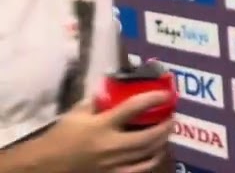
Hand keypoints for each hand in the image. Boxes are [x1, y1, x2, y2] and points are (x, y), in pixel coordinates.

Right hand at [43, 93, 173, 172]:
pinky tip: (156, 152)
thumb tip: (114, 86)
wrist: (47, 165)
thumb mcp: (76, 113)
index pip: (133, 108)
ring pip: (147, 154)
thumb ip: (97, 100)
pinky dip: (152, 160)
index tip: (166, 93)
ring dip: (162, 142)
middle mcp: (110, 145)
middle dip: (165, 126)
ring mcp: (113, 163)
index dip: (153, 99)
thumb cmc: (62, 136)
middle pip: (148, 136)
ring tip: (167, 132)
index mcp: (101, 125)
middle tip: (172, 117)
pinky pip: (139, 169)